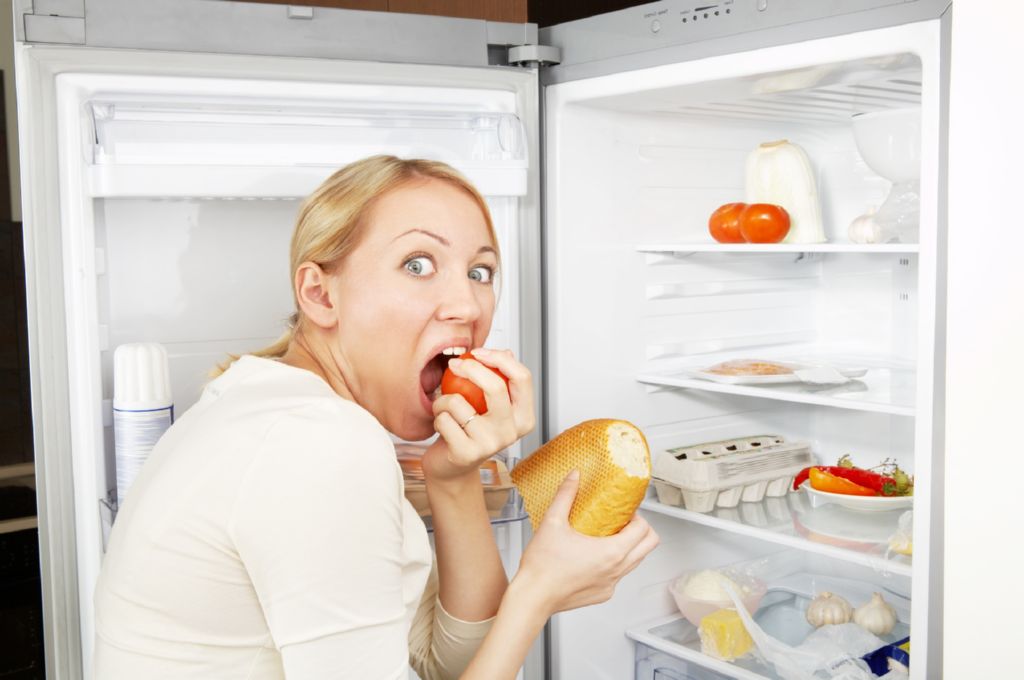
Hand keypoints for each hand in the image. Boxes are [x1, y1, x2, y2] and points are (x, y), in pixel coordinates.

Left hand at [424, 348, 535, 482]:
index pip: (522, 377)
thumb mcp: (487, 403)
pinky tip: (441, 425)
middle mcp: (511, 432)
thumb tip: (507, 352)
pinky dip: (437, 417)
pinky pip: (444, 419)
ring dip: (443, 399)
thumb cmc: (470, 431)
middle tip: (454, 364)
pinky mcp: (467, 453)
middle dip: (470, 368)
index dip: (499, 358)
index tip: (478, 353)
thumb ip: (499, 378)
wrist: (452, 467)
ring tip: (443, 407)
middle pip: (496, 387)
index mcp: (524, 417)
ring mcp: (490, 444)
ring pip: (459, 403)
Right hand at [512, 470, 659, 613]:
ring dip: (628, 547)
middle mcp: (615, 571)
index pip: (644, 531)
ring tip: (607, 537)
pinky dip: (613, 564)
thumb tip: (574, 477)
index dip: (638, 517)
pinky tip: (593, 556)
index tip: (623, 512)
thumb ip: (566, 495)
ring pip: (634, 562)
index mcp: (611, 553)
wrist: (532, 597)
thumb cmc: (542, 566)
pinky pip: (618, 576)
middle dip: (641, 531)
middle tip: (623, 522)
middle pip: (648, 547)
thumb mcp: (553, 522)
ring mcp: (610, 585)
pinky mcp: (602, 594)